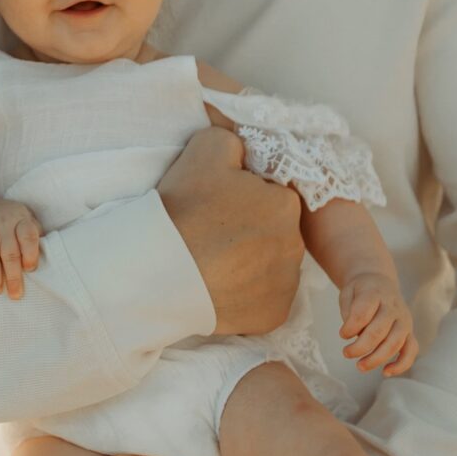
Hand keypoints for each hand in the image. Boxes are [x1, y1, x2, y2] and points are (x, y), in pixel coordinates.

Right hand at [0, 195, 40, 297]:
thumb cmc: (6, 223)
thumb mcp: (23, 221)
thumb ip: (34, 238)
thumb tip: (50, 262)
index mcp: (21, 218)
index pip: (28, 236)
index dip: (31, 254)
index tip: (30, 269)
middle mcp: (3, 220)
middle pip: (10, 252)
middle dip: (13, 276)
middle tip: (15, 294)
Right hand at [159, 128, 301, 336]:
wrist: (159, 271)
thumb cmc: (185, 209)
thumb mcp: (206, 147)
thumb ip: (234, 140)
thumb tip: (243, 150)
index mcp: (285, 203)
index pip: (268, 194)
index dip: (240, 198)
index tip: (215, 206)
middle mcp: (296, 245)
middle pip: (272, 231)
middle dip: (249, 230)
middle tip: (211, 234)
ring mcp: (286, 284)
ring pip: (270, 265)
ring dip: (249, 262)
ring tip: (211, 262)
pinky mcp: (273, 315)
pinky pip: (263, 298)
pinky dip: (246, 294)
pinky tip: (218, 286)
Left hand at [340, 270, 417, 374]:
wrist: (380, 282)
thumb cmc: (361, 291)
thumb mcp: (348, 292)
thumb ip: (348, 310)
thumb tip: (352, 334)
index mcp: (375, 294)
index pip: (362, 313)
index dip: (350, 327)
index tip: (342, 334)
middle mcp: (393, 308)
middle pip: (378, 331)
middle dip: (360, 347)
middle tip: (346, 353)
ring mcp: (404, 321)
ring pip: (395, 343)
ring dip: (376, 358)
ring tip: (360, 366)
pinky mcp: (409, 332)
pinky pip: (411, 350)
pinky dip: (401, 364)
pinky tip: (386, 372)